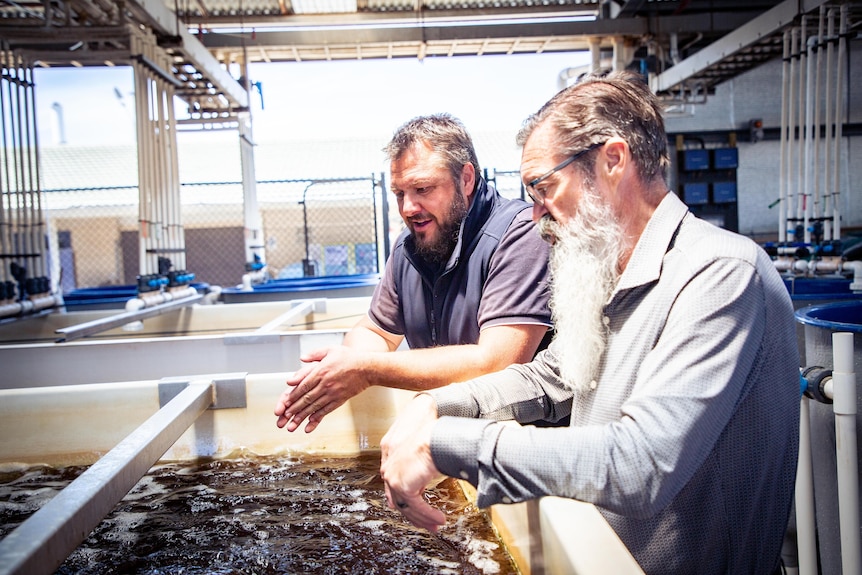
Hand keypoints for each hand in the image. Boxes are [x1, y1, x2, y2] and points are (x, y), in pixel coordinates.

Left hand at [274, 346, 369, 432]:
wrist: (367, 367)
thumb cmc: (349, 357)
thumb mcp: (330, 349)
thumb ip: (314, 354)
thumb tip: (302, 358)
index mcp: (321, 371)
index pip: (303, 385)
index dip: (293, 395)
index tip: (285, 402)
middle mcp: (325, 384)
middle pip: (306, 398)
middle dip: (294, 408)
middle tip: (284, 416)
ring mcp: (333, 393)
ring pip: (314, 407)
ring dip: (302, 416)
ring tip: (293, 424)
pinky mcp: (340, 399)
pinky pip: (326, 410)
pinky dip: (317, 418)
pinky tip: (310, 423)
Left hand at [380, 394, 445, 531]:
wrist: (433, 436)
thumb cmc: (430, 438)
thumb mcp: (421, 457)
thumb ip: (417, 470)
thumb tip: (424, 483)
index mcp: (391, 462)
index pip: (395, 489)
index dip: (406, 504)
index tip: (416, 514)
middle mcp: (389, 471)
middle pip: (401, 501)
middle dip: (417, 516)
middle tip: (429, 524)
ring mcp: (394, 479)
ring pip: (408, 508)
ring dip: (425, 518)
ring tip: (437, 524)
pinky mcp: (403, 486)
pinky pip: (417, 507)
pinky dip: (429, 515)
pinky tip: (438, 519)